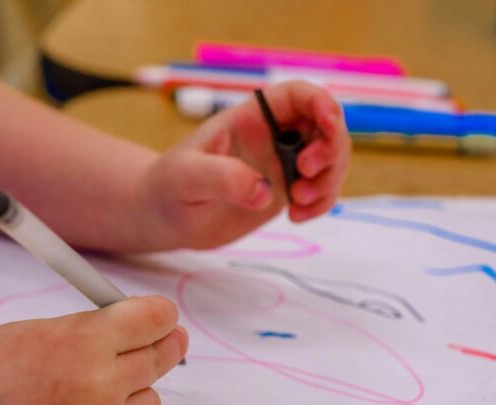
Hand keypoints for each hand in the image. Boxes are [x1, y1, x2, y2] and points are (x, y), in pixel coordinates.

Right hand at [0, 296, 186, 404]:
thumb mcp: (38, 331)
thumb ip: (94, 329)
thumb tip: (150, 326)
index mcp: (85, 341)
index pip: (157, 319)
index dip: (161, 318)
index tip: (162, 323)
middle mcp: (101, 385)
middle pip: (160, 358)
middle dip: (156, 351)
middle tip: (146, 355)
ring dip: (129, 402)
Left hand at [138, 80, 350, 249]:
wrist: (165, 217)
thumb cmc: (168, 187)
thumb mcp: (186, 177)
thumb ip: (221, 177)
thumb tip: (263, 190)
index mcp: (251, 118)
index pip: (297, 96)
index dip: (321, 102)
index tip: (329, 125)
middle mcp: (274, 136)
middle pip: (326, 127)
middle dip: (330, 150)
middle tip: (305, 174)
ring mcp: (283, 164)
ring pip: (331, 160)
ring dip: (328, 181)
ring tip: (298, 203)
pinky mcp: (286, 191)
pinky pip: (322, 191)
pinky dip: (321, 203)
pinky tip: (297, 216)